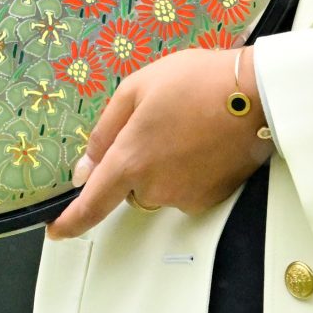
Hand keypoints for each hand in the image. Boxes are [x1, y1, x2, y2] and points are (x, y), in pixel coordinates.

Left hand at [45, 46, 273, 239]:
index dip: (71, 221)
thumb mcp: (137, 88)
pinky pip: (186, 190)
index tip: (56, 231)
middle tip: (159, 124)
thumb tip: (84, 171)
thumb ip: (104, 132)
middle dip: (135, 164)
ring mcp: (185, 196)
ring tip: (188, 126)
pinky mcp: (211, 199)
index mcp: (130, 160)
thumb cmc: (196, 81)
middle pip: (130, 188)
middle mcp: (155, 187)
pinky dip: (188, 171)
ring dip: (162, 167)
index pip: (92, 203)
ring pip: (159, 188)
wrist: (257, 94)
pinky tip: (205, 141)